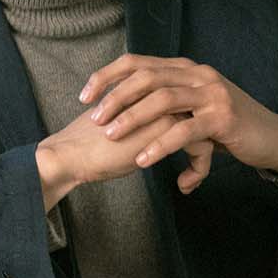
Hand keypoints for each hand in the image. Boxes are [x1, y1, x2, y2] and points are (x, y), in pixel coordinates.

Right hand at [35, 105, 196, 210]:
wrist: (73, 153)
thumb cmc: (90, 145)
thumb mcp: (122, 126)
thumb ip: (141, 122)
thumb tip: (163, 136)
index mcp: (149, 91)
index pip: (187, 110)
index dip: (191, 132)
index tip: (186, 155)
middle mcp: (160, 94)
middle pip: (200, 118)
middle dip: (205, 144)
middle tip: (196, 170)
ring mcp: (165, 109)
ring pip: (205, 131)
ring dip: (202, 162)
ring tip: (188, 183)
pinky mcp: (167, 129)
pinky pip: (202, 148)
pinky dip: (198, 170)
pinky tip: (184, 186)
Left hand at [81, 55, 277, 183]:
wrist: (272, 138)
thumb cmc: (226, 125)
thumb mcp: (194, 104)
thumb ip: (167, 98)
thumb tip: (127, 101)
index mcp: (185, 68)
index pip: (138, 62)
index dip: (107, 76)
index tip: (84, 96)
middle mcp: (197, 74)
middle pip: (145, 77)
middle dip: (115, 97)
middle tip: (94, 119)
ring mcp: (212, 94)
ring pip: (162, 100)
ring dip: (132, 118)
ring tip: (111, 136)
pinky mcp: (222, 118)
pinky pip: (184, 130)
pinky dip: (160, 145)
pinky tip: (143, 160)